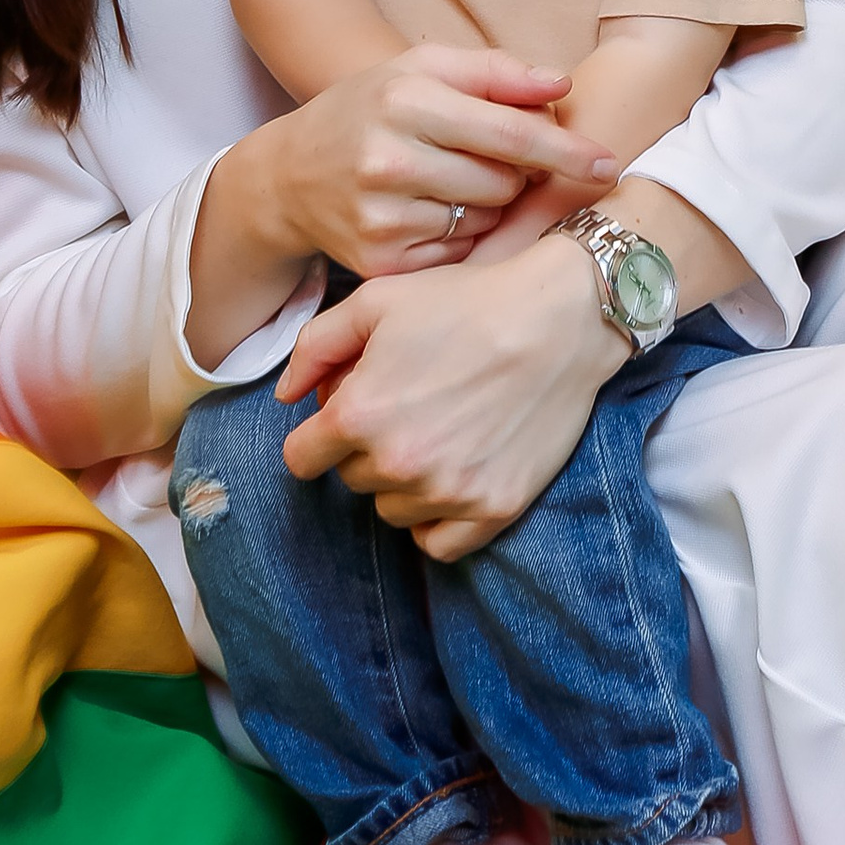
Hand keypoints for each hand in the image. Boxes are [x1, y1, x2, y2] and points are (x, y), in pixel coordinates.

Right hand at [187, 46, 619, 366]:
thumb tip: (561, 86)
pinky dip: (465, 237)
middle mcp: (390, 160)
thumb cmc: (370, 110)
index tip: (608, 163)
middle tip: (499, 162)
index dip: (565, 151)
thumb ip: (495, 72)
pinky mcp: (382, 264)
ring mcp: (383, 218)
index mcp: (406, 101)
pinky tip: (438, 214)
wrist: (289, 176)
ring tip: (458, 184)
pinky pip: (460, 254)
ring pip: (487, 221)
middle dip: (519, 175)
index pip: (508, 133)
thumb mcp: (421, 69)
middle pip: (504, 183)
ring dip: (493, 206)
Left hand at [277, 231, 620, 559]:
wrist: (560, 318)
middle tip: (407, 406)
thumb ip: (315, 347)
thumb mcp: (376, 301)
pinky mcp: (495, 510)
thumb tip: (285, 397)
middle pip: (352, 480)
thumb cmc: (466, 301)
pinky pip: (438, 543)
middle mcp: (398, 463)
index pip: (301, 459)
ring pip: (393, 511)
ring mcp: (449, 492)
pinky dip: (436, 520)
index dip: (317, 435)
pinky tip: (452, 477)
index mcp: (359, 415)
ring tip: (437, 432)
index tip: (343, 417)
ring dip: (403, 482)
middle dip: (365, 448)